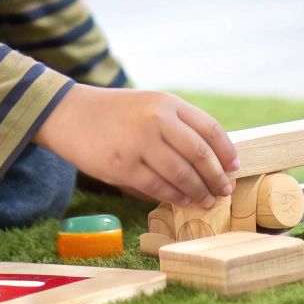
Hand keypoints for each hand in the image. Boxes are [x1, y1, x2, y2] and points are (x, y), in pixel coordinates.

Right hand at [35, 85, 239, 208]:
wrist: (69, 113)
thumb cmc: (114, 113)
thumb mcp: (149, 106)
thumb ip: (177, 125)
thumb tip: (211, 158)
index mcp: (166, 102)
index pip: (209, 128)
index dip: (226, 151)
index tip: (234, 167)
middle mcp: (156, 120)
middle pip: (199, 154)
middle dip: (215, 177)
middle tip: (223, 191)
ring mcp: (139, 143)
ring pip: (180, 174)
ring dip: (197, 191)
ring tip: (205, 200)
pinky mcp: (122, 166)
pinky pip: (157, 187)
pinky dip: (173, 196)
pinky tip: (181, 200)